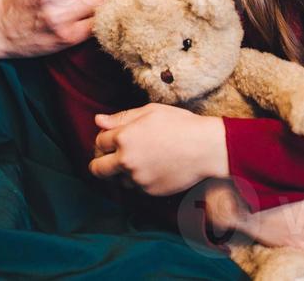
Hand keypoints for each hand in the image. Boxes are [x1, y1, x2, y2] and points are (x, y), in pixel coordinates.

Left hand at [88, 103, 226, 195]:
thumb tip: (98, 120)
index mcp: (124, 137)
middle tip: (110, 158)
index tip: (114, 138)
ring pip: (118, 179)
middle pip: (97, 169)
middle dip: (100, 163)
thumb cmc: (180, 124)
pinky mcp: (150, 191)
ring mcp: (138, 178)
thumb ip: (121, 117)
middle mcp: (127, 160)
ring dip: (122, 172)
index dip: (106, 138)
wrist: (206, 148)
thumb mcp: (149, 111)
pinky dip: (140, 180)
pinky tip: (154, 167)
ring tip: (141, 160)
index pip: (99, 141)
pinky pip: (137, 187)